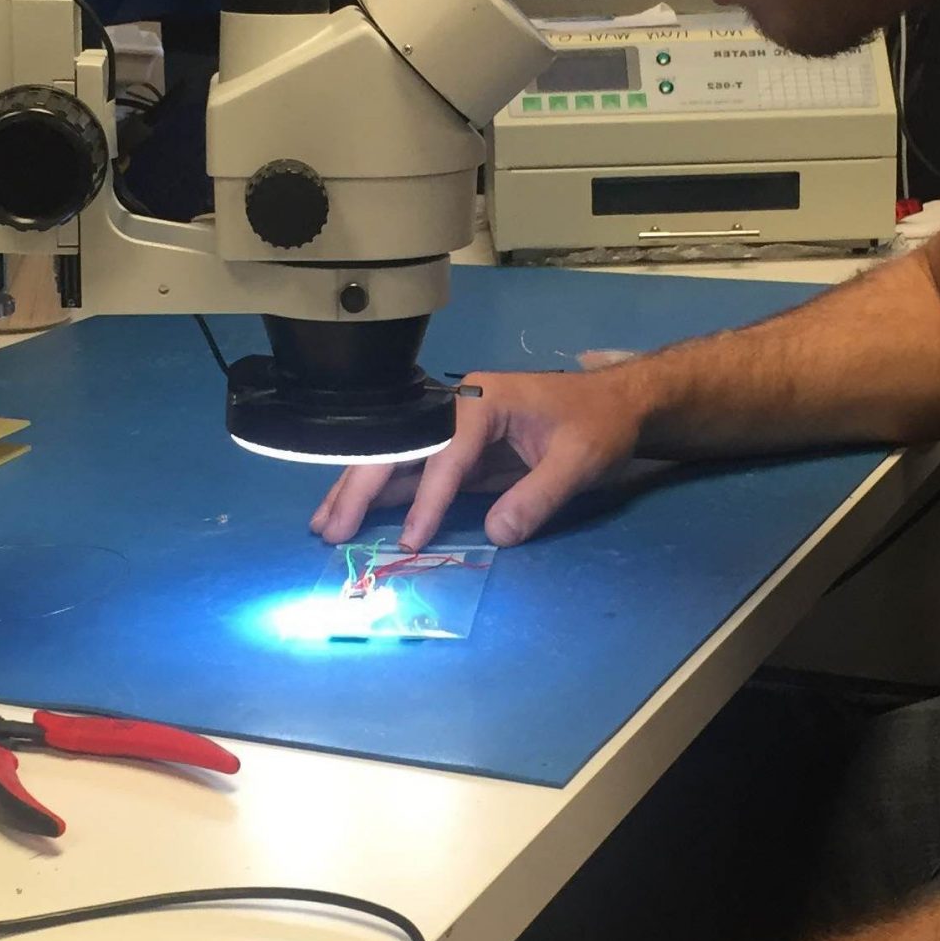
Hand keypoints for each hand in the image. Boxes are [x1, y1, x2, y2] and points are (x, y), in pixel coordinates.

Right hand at [311, 365, 650, 552]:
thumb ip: (537, 497)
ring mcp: (453, 428)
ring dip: (360, 492)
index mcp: (482, 401)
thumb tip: (495, 536)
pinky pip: (415, 472)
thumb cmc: (598, 425)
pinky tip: (356, 513)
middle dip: (363, 488)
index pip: (444, 453)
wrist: (615, 404)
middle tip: (331, 529)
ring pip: (397, 459)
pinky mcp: (458, 450)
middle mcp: (457, 408)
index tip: (411, 539)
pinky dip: (386, 494)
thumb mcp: (578, 461)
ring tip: (324, 525)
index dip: (427, 499)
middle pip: (400, 448)